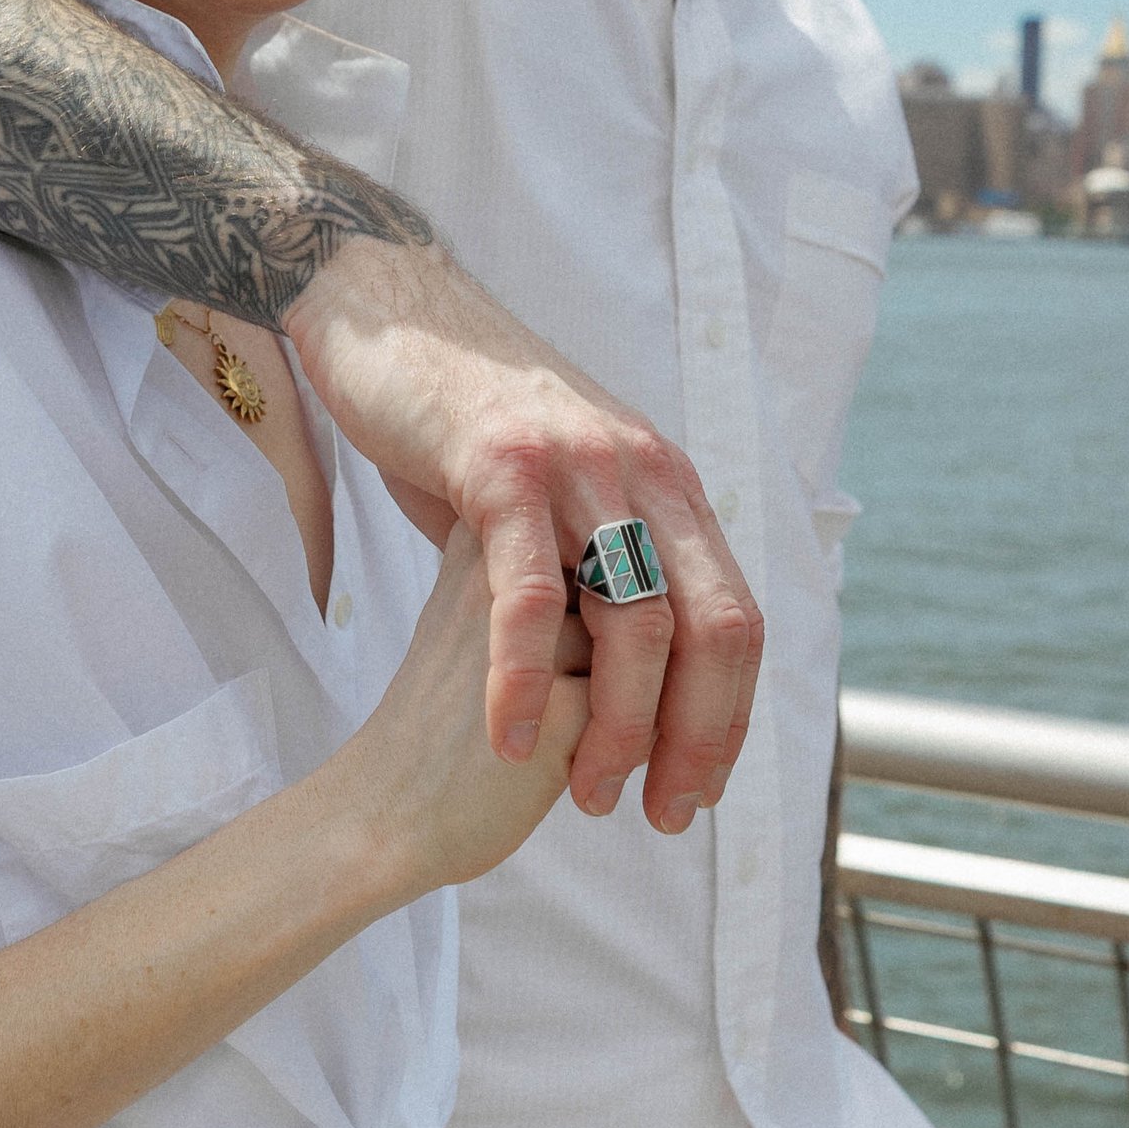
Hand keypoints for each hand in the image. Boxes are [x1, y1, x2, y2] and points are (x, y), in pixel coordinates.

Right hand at [287, 237, 762, 833]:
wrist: (392, 311)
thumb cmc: (467, 418)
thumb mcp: (564, 489)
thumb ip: (598, 560)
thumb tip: (621, 657)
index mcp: (669, 488)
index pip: (736, 621)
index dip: (729, 718)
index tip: (699, 792)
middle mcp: (644, 475)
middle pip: (711, 629)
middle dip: (698, 738)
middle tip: (665, 815)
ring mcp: (579, 469)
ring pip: (634, 618)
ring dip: (620, 725)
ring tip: (588, 793)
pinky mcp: (503, 468)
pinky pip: (530, 592)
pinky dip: (525, 678)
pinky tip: (513, 740)